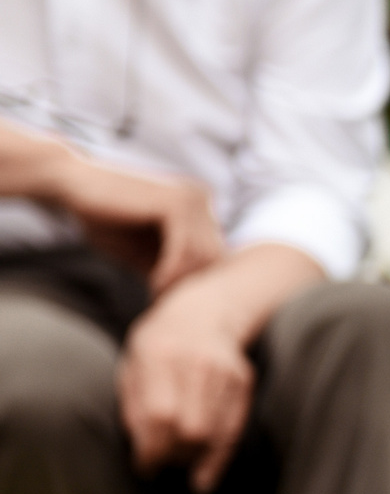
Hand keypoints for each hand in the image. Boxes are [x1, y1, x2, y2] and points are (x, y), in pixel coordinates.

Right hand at [57, 156, 226, 294]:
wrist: (72, 187)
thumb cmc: (104, 220)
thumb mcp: (144, 252)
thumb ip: (171, 268)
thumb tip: (193, 302)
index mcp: (198, 210)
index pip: (213, 256)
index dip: (193, 285)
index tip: (168, 304)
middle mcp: (202, 201)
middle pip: (212, 257)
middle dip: (188, 286)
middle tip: (163, 306)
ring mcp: (193, 199)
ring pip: (202, 256)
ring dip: (179, 283)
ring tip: (155, 298)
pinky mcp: (176, 202)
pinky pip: (185, 248)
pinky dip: (171, 272)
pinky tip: (153, 285)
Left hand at [118, 288, 256, 493]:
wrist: (202, 313)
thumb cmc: (156, 346)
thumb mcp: (132, 366)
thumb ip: (135, 405)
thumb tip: (144, 449)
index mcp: (161, 356)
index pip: (160, 415)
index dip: (151, 449)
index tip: (144, 466)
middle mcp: (199, 364)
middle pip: (192, 430)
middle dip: (173, 456)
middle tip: (160, 462)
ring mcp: (226, 374)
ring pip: (214, 435)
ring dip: (192, 459)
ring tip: (177, 461)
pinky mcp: (244, 384)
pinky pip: (233, 431)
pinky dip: (218, 459)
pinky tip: (204, 476)